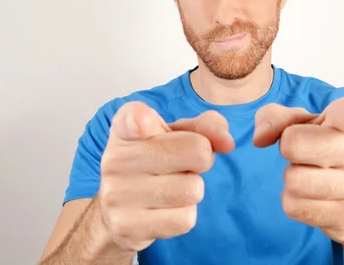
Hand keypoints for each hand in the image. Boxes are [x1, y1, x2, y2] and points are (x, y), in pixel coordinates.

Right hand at [98, 101, 234, 252]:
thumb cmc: (154, 163)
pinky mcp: (126, 226)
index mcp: (125, 128)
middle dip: (202, 159)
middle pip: (197, 151)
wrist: (116, 212)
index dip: (144, 120)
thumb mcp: (177, 135)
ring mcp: (117, 194)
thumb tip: (227, 142)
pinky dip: (184, 215)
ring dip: (192, 189)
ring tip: (169, 187)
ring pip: (193, 189)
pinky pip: (185, 219)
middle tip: (182, 165)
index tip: (145, 123)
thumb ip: (206, 127)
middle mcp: (115, 158)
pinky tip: (163, 209)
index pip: (135, 117)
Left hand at [253, 95, 343, 244]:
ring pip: (293, 180)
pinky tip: (315, 197)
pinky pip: (295, 207)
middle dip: (288, 149)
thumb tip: (260, 138)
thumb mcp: (302, 123)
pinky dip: (295, 202)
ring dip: (291, 178)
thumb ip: (275, 118)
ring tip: (312, 175)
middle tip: (305, 154)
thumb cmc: (326, 147)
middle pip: (294, 145)